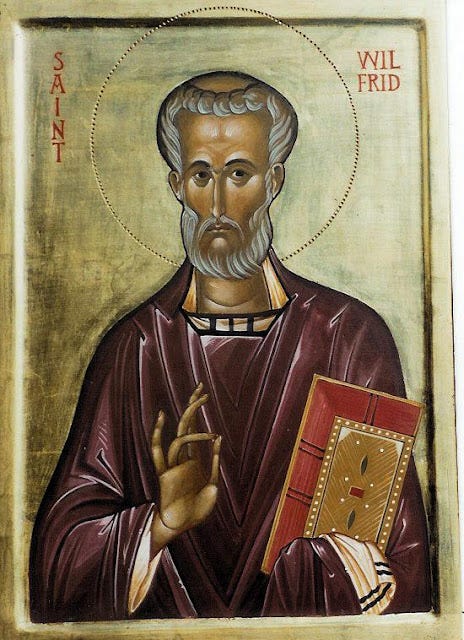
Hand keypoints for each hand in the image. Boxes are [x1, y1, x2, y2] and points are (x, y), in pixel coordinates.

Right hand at [151, 383, 220, 543]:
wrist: (180, 528)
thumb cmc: (196, 511)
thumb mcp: (212, 486)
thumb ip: (214, 464)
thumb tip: (217, 438)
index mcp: (194, 460)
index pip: (195, 429)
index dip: (197, 412)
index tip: (203, 393)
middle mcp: (183, 457)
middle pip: (186, 424)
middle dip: (193, 405)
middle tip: (201, 387)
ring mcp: (173, 464)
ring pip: (180, 434)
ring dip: (191, 418)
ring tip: (202, 401)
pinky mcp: (165, 473)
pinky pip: (163, 451)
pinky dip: (167, 435)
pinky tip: (167, 419)